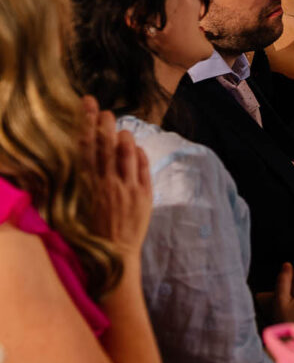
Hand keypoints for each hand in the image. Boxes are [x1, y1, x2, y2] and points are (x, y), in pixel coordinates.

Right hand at [83, 96, 152, 254]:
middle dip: (105, 125)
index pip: (86, 148)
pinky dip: (139, 155)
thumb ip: (84, 181)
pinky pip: (142, 168)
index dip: (86, 125)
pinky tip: (136, 147)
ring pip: (126, 154)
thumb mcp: (80, 205)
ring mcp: (127, 188)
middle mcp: (107, 183)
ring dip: (124, 137)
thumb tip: (82, 160)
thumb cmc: (92, 232)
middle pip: (106, 146)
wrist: (113, 255)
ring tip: (121, 128)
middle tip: (104, 111)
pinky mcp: (144, 195)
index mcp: (88, 185)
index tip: (88, 107)